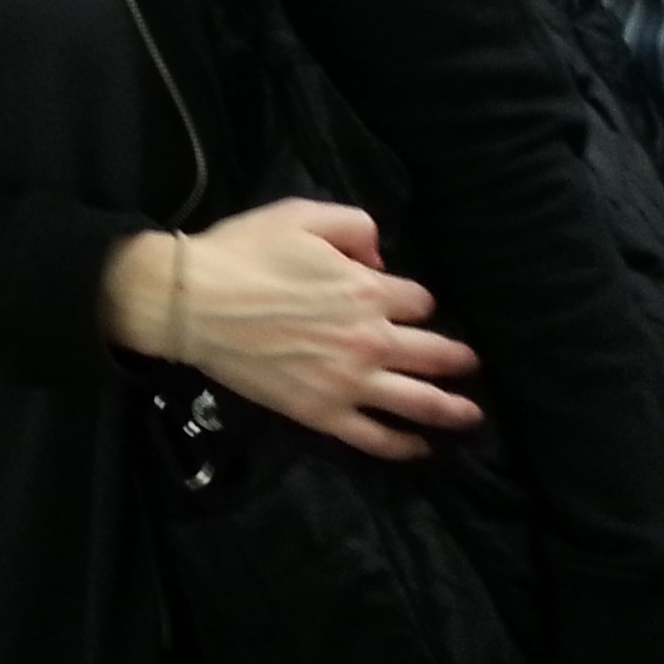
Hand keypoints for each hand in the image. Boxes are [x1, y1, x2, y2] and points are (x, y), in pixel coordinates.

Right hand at [102, 199, 480, 458]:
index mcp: (367, 290)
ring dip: (450, 409)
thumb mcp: (302, 215)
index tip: (406, 302)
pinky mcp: (322, 413)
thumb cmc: (245, 253)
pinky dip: (402, 446)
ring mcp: (348, 382)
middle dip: (457, 358)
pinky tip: (419, 449)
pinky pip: (373, 437)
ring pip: (417, 402)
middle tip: (470, 364)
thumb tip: (379, 257)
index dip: (415, 300)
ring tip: (470, 415)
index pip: (418, 300)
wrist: (193, 303)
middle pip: (433, 353)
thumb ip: (354, 226)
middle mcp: (370, 340)